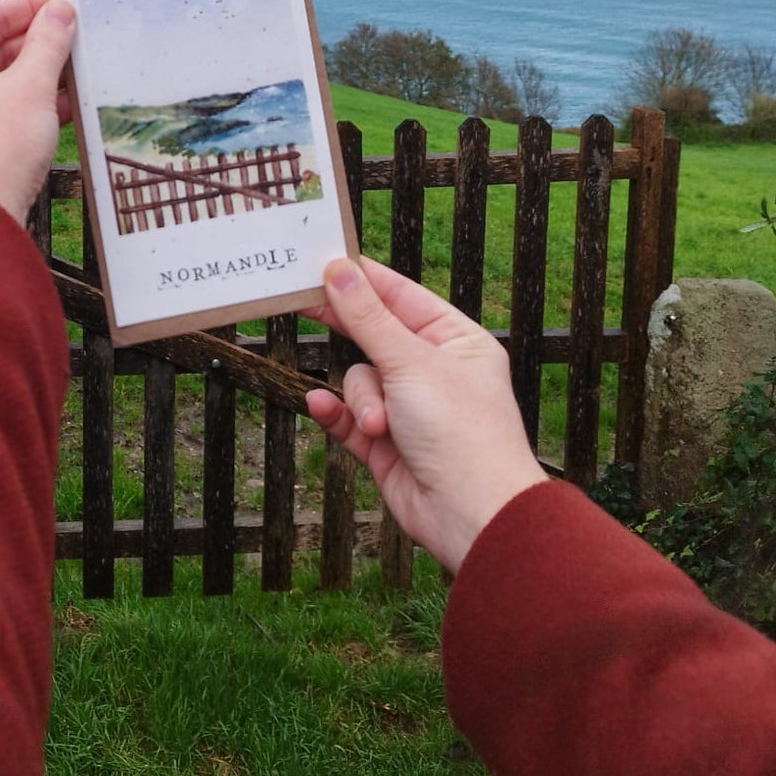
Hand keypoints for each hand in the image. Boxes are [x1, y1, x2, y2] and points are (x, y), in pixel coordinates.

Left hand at [0, 0, 76, 227]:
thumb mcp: (30, 86)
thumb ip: (48, 43)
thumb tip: (60, 11)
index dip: (28, 6)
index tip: (62, 0)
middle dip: (36, 44)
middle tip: (78, 34)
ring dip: (37, 76)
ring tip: (79, 67)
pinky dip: (28, 107)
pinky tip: (66, 105)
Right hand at [304, 257, 546, 573]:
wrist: (474, 517)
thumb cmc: (462, 433)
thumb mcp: (411, 363)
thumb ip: (366, 317)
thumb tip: (337, 269)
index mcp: (456, 342)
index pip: (402, 297)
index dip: (363, 278)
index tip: (323, 258)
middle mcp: (434, 372)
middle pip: (375, 337)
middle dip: (348, 331)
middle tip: (301, 300)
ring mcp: (410, 410)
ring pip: (360, 381)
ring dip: (363, 400)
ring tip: (380, 424)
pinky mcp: (387, 446)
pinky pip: (349, 418)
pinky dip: (338, 414)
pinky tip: (320, 406)